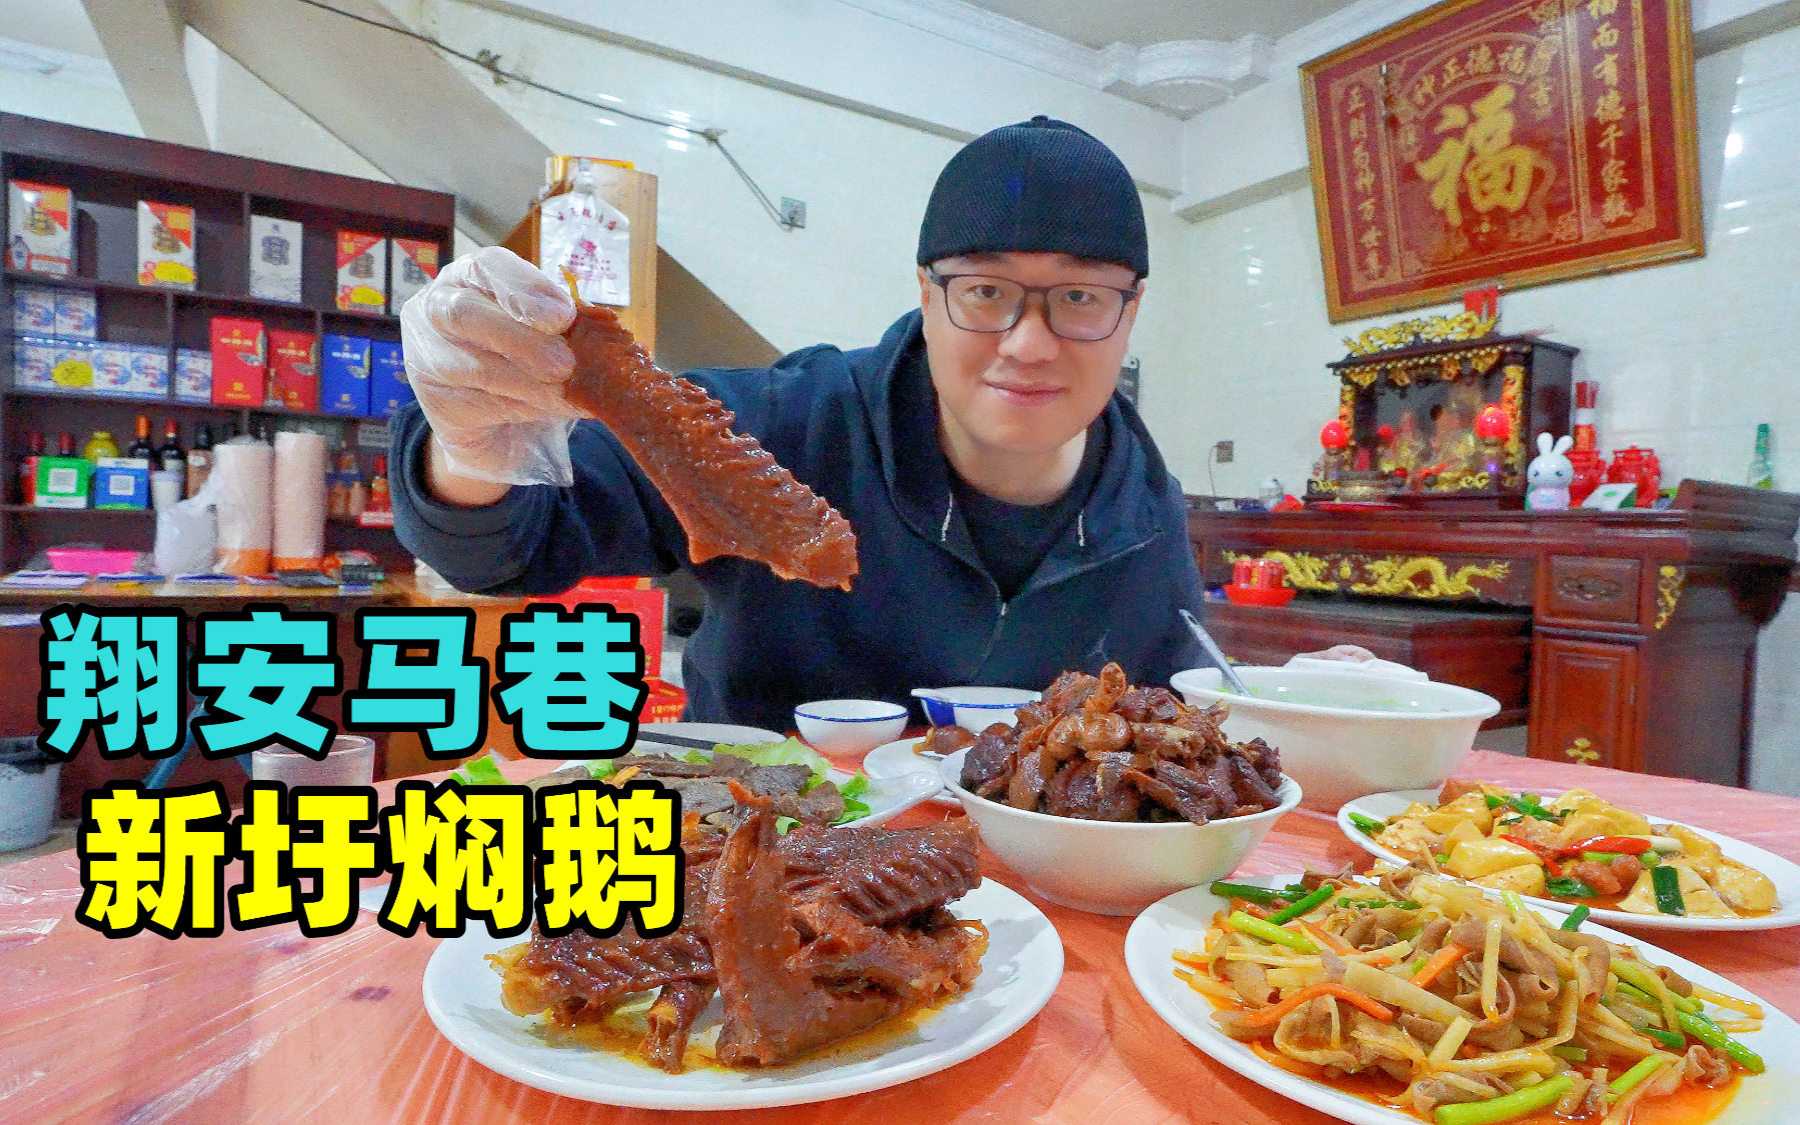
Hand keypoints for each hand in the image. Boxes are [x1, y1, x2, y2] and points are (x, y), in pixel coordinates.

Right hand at [400, 246, 582, 489]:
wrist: (494, 423)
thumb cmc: (522, 359)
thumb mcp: (543, 332)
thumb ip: (562, 327)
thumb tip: (602, 339)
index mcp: (469, 278)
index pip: (486, 267)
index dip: (525, 288)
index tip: (564, 314)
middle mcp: (437, 310)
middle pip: (465, 313)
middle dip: (520, 338)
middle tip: (565, 363)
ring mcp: (428, 358)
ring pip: (475, 367)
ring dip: (531, 383)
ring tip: (571, 393)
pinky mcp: (436, 405)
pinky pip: (482, 405)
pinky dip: (526, 408)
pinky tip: (554, 411)